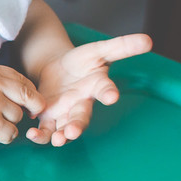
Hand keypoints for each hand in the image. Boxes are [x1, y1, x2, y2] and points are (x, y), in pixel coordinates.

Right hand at [0, 64, 45, 146]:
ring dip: (10, 123)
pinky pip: (12, 133)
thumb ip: (4, 82)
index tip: (26, 103)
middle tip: (30, 115)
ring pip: (19, 117)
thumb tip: (35, 96)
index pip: (24, 82)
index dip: (30, 94)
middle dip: (33, 108)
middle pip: (29, 98)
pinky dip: (4, 135)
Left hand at [27, 33, 151, 146]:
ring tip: (56, 140)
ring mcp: (65, 113)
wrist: (59, 68)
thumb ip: (121, 47)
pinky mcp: (49, 116)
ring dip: (59, 136)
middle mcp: (82, 103)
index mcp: (96, 86)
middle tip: (72, 132)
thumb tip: (148, 40)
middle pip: (81, 117)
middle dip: (77, 125)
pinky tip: (32, 134)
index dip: (109, 93)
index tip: (112, 96)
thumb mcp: (99, 50)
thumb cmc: (83, 61)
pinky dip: (40, 134)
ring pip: (64, 128)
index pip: (105, 89)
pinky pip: (46, 130)